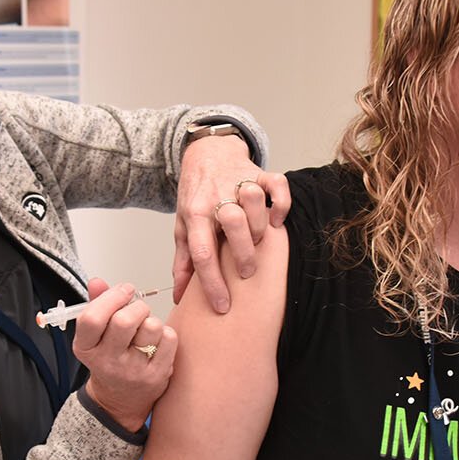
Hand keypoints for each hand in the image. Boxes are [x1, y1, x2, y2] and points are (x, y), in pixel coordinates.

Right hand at [75, 279, 176, 432]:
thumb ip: (96, 306)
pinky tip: (157, 341)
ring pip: (151, 326)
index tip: (124, 290)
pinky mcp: (157, 375)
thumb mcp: (95, 337)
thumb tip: (97, 281)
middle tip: (138, 309)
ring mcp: (133, 371)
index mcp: (86, 348)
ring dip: (152, 319)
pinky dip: (166, 333)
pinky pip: (169, 339)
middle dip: (136, 306)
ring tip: (146, 328)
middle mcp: (107, 361)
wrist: (120, 401)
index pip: (92, 318)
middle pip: (123, 320)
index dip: (111, 297)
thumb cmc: (109, 360)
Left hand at [173, 133, 289, 312]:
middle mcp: (216, 196)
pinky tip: (276, 220)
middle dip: (243, 252)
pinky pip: (277, 185)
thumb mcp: (184, 226)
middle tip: (246, 272)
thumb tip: (178, 296)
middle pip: (232, 222)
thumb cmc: (197, 196)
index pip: (202, 252)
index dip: (212, 282)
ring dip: (259, 225)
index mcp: (195, 214)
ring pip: (254, 201)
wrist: (206, 154)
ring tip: (258, 241)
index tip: (222, 306)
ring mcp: (239, 182)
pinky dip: (281, 204)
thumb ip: (183, 261)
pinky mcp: (260, 173)